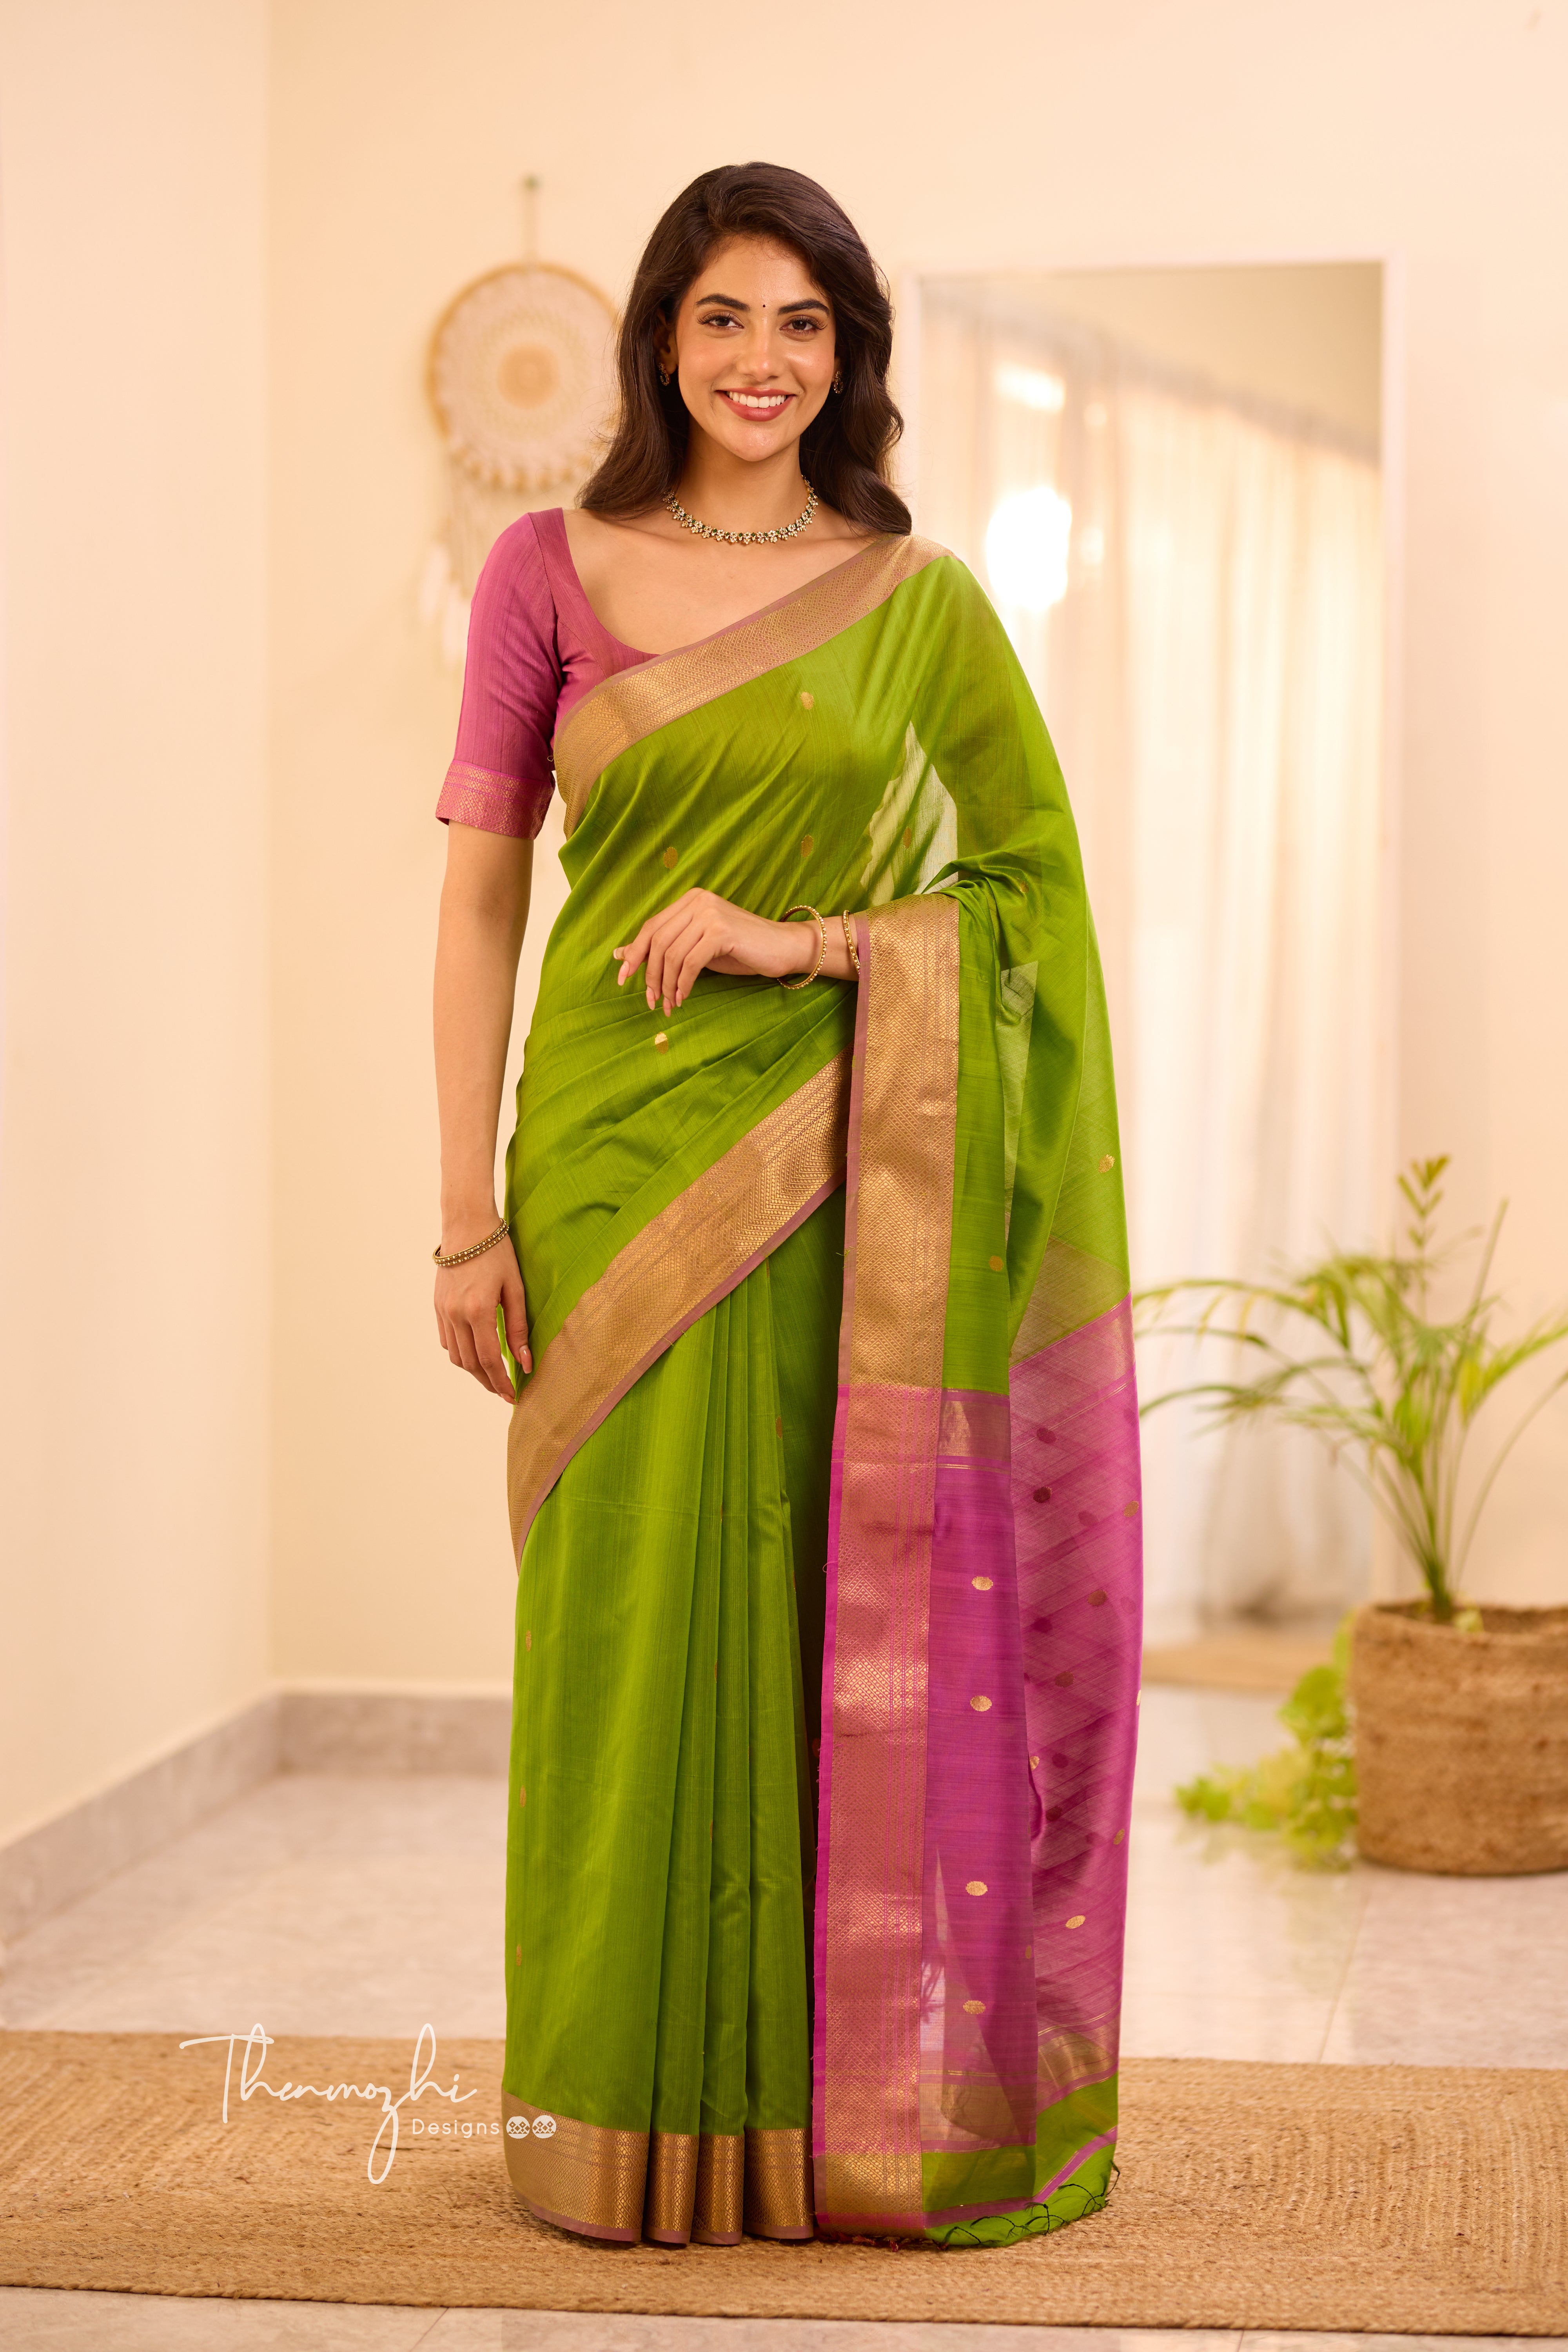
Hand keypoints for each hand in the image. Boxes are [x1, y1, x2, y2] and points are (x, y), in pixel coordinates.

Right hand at [435, 1224, 529, 1400]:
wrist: (467, 1226)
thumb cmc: (498, 1253)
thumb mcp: (516, 1288)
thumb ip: (519, 1328)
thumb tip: (525, 1362)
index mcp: (479, 1311)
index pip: (490, 1359)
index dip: (501, 1382)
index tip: (513, 1396)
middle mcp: (456, 1314)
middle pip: (470, 1363)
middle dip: (488, 1382)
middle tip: (504, 1392)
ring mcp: (443, 1311)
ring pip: (456, 1356)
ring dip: (473, 1370)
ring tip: (492, 1376)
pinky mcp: (438, 1306)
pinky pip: (447, 1340)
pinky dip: (460, 1353)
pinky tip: (475, 1353)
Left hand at [613, 889, 813, 1012]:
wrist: (783, 948)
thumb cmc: (741, 949)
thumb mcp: (697, 947)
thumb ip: (664, 947)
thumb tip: (620, 954)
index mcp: (690, 900)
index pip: (651, 927)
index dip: (634, 954)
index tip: (623, 979)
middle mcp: (698, 901)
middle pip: (658, 941)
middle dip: (649, 975)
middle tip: (650, 1001)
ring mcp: (710, 914)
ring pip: (672, 954)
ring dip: (666, 985)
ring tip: (669, 1005)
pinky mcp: (722, 931)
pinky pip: (691, 962)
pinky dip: (683, 983)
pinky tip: (684, 998)